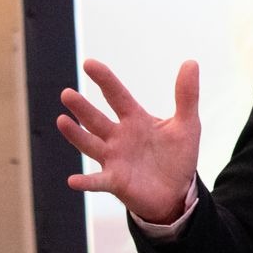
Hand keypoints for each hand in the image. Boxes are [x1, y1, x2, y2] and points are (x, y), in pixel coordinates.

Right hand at [58, 59, 201, 224]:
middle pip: (97, 119)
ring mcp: (114, 159)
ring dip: (76, 135)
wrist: (177, 191)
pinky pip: (98, 181)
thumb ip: (187, 95)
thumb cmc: (176, 156)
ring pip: (91, 145)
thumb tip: (191, 62)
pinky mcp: (116, 182)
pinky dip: (86, 182)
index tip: (89, 63)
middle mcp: (119, 137)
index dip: (104, 80)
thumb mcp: (187, 124)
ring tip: (62, 121)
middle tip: (67, 93)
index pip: (117, 95)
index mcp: (135, 120)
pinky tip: (73, 180)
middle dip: (82, 108)